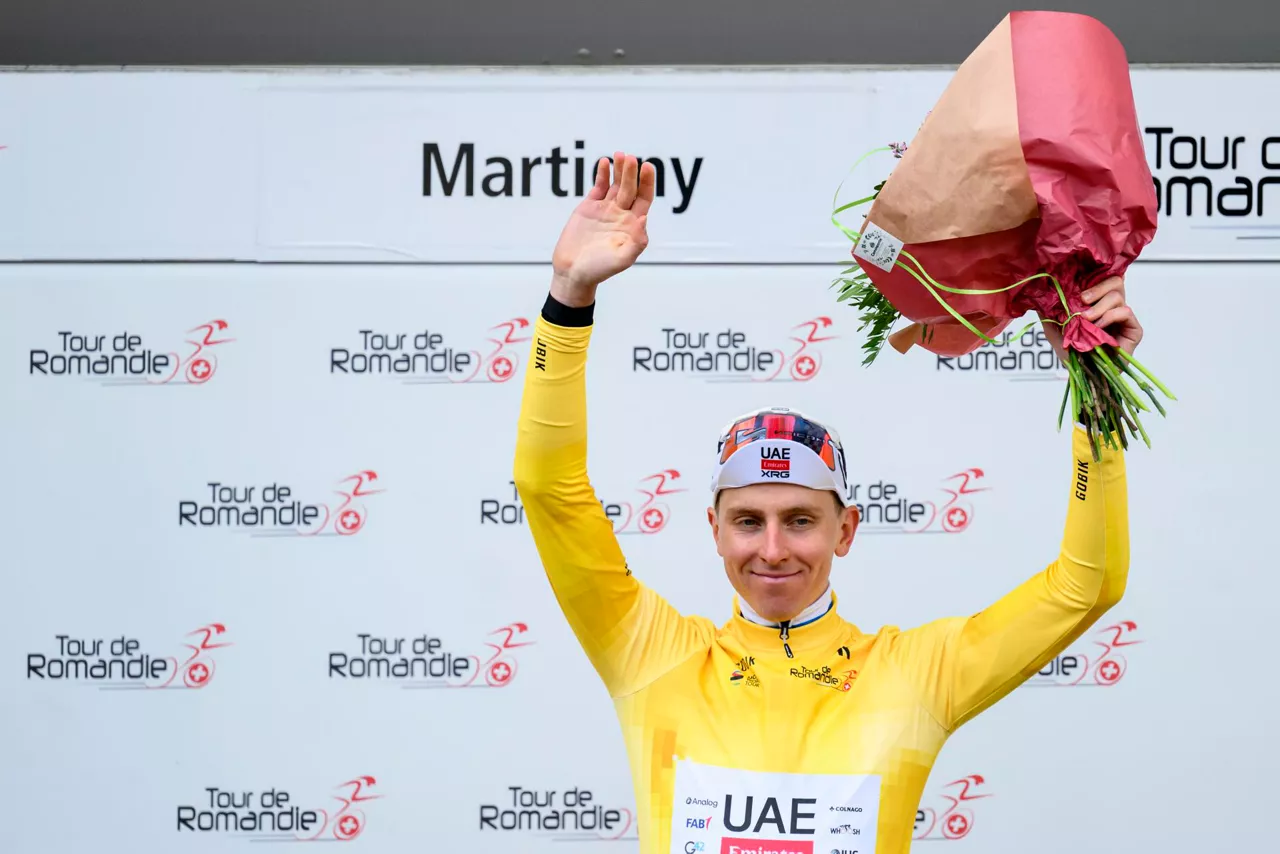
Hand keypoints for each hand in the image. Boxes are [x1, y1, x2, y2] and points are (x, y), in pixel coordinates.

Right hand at [550, 152, 655, 306]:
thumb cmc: (599, 270)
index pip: (644, 199)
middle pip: (630, 188)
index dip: (647, 183)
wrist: (572, 272)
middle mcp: (621, 215)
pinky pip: (598, 187)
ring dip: (619, 170)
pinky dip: (602, 175)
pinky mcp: (588, 208)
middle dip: (631, 172)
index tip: (647, 167)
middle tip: (630, 158)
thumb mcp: (622, 260)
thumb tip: (643, 219)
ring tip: (620, 155)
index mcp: (632, 226)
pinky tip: (605, 163)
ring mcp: (605, 210)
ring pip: (615, 184)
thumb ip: (636, 242)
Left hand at [1042, 275, 1143, 359]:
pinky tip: (1098, 327)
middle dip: (1097, 288)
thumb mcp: (1055, 330)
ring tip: (1087, 320)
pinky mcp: (1134, 329)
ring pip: (1118, 295)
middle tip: (1082, 299)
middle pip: (1115, 281)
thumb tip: (1040, 296)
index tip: (1076, 286)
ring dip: (1099, 307)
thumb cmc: (1073, 355)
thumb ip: (1049, 313)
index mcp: (1097, 303)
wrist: (1085, 375)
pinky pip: (1126, 311)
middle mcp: (1111, 307)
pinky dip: (1110, 316)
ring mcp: (1124, 318)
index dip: (1092, 278)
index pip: (1101, 280)